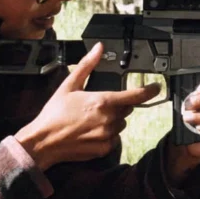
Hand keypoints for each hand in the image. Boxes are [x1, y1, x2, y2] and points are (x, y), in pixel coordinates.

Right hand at [15, 42, 160, 169]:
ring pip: (120, 124)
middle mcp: (108, 119)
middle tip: (99, 105)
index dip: (148, 91)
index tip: (156, 87)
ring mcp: (107, 136)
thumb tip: (98, 49)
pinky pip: (113, 139)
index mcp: (102, 101)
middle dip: (117, 105)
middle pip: (126, 110)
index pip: (134, 96)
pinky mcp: (104, 149)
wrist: (43, 142)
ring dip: (112, 120)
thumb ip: (87, 66)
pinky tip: (90, 131)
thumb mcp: (69, 85)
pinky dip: (106, 135)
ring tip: (91, 119)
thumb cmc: (54, 114)